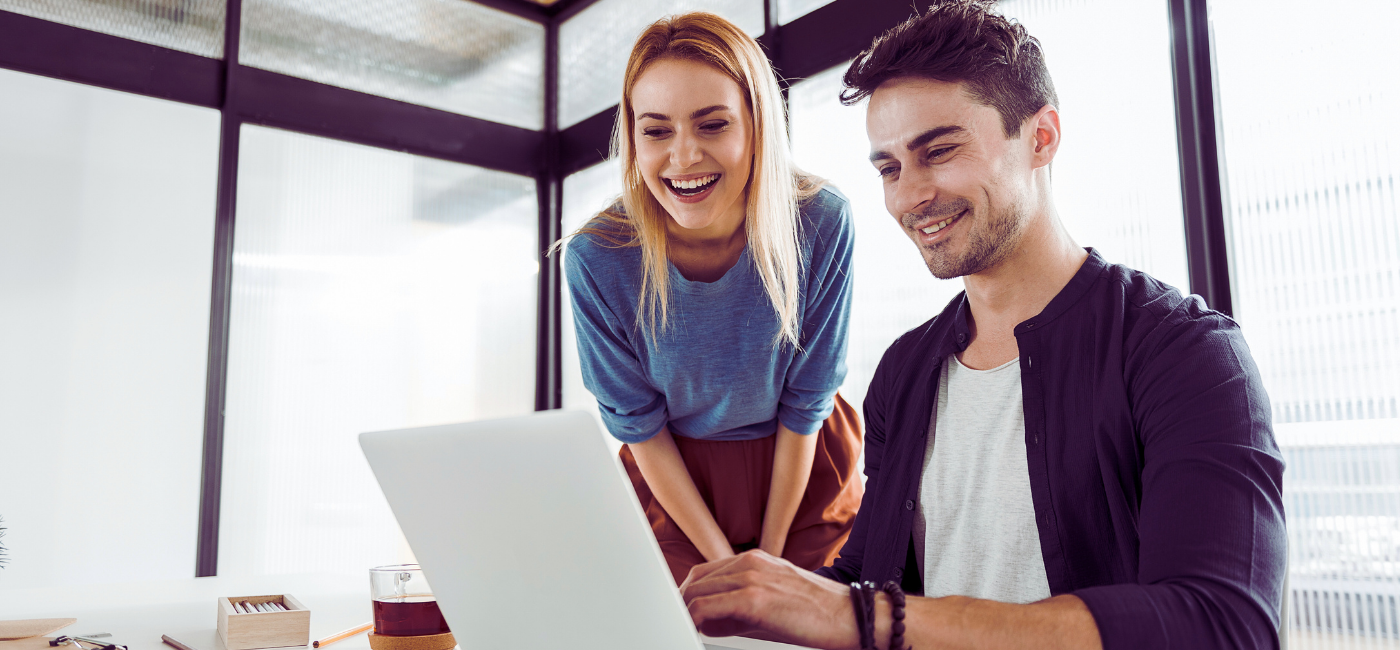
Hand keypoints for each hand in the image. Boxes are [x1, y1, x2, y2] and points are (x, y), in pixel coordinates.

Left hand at [681, 550, 859, 649]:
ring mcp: (750, 578)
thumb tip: (707, 620)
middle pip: (696, 580)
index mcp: (754, 559)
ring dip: (685, 612)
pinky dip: (694, 619)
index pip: (705, 572)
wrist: (849, 615)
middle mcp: (749, 562)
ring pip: (698, 592)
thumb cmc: (816, 611)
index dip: (688, 593)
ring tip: (683, 628)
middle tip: (675, 622)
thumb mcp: (771, 600)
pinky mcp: (753, 598)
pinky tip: (695, 630)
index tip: (681, 611)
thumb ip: (738, 606)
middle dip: (682, 603)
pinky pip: (707, 608)